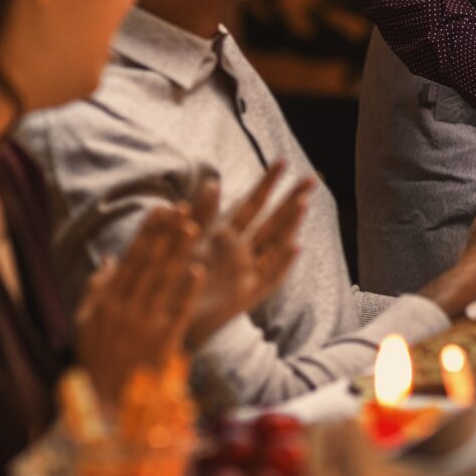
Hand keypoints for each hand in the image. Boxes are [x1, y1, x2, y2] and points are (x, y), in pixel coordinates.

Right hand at [75, 205, 199, 403]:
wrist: (106, 405)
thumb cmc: (97, 361)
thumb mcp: (86, 324)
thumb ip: (97, 289)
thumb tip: (111, 258)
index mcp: (106, 302)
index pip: (131, 258)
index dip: (147, 232)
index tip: (161, 209)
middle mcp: (124, 309)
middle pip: (149, 263)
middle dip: (166, 233)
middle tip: (184, 207)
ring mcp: (144, 325)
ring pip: (164, 280)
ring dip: (179, 252)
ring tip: (194, 227)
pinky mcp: (162, 343)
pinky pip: (177, 312)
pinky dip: (187, 291)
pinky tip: (198, 270)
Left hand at [184, 164, 313, 345]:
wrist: (162, 315)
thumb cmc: (172, 279)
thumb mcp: (185, 240)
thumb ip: (201, 213)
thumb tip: (213, 182)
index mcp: (225, 236)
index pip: (252, 204)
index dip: (267, 183)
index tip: (282, 160)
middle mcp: (242, 252)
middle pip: (272, 220)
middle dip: (291, 199)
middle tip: (313, 177)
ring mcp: (246, 272)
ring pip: (276, 243)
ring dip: (290, 224)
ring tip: (304, 203)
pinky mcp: (245, 294)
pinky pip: (270, 277)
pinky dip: (283, 262)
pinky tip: (296, 246)